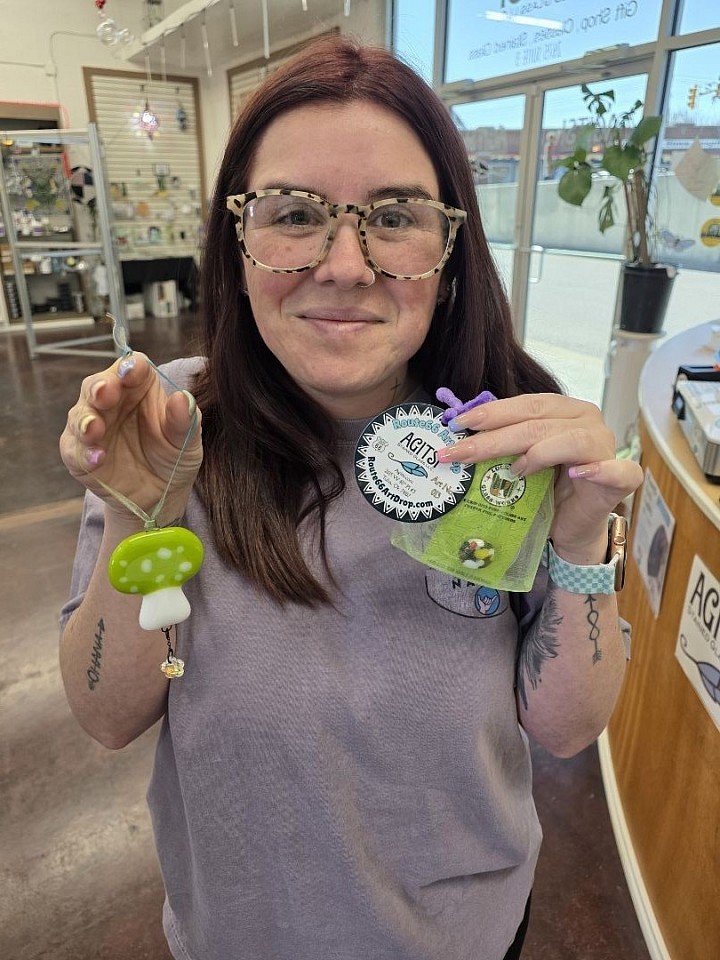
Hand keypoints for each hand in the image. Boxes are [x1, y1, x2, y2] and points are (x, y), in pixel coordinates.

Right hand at [59, 353, 202, 520]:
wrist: (160, 494)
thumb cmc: (173, 456)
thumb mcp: (186, 440)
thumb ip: (185, 420)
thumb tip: (183, 398)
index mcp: (139, 388)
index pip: (132, 366)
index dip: (131, 366)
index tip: (134, 371)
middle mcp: (111, 401)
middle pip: (99, 384)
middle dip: (100, 387)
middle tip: (106, 393)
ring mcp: (92, 426)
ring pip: (80, 415)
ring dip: (86, 420)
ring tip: (95, 429)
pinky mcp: (78, 453)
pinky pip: (74, 450)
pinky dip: (84, 453)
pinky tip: (97, 458)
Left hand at [438, 393, 642, 560]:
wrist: (571, 528)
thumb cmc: (544, 491)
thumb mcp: (518, 461)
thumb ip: (502, 443)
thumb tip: (458, 435)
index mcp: (564, 410)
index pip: (527, 405)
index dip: (492, 412)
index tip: (457, 424)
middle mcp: (588, 420)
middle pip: (539, 422)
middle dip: (494, 436)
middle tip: (460, 452)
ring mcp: (607, 447)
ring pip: (570, 439)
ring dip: (535, 452)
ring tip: (512, 471)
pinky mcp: (622, 477)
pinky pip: (617, 470)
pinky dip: (598, 470)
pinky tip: (576, 473)